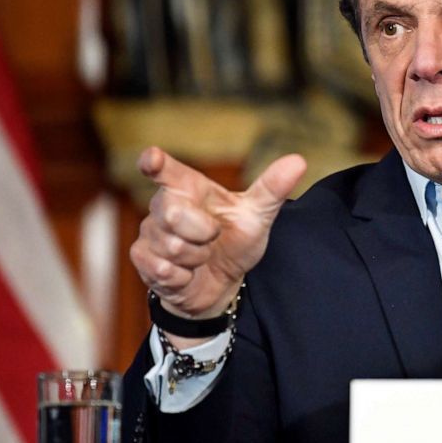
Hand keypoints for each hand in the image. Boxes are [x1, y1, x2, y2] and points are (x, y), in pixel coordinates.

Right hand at [130, 147, 305, 318]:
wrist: (221, 284)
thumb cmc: (235, 241)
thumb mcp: (257, 216)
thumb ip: (272, 188)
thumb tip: (298, 161)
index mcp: (189, 187)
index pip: (166, 170)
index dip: (155, 162)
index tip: (152, 158)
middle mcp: (163, 205)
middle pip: (173, 212)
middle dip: (202, 231)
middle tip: (214, 236)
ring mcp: (149, 232)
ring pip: (171, 246)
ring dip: (196, 257)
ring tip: (202, 256)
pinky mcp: (143, 259)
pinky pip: (162, 268)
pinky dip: (184, 276)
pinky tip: (187, 273)